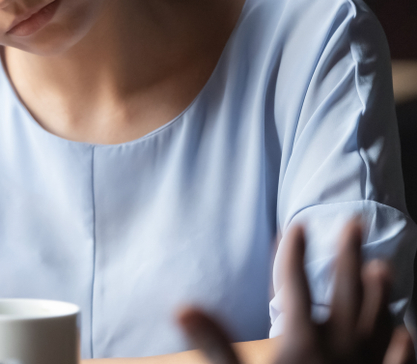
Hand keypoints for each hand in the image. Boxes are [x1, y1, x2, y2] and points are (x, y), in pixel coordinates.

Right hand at [177, 222, 414, 363]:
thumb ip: (213, 343)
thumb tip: (180, 307)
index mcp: (301, 343)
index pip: (295, 287)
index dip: (293, 254)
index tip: (296, 228)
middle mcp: (338, 350)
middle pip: (345, 293)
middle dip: (346, 255)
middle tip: (350, 223)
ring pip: (376, 322)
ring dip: (378, 293)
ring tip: (379, 266)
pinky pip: (395, 362)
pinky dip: (400, 344)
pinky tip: (406, 333)